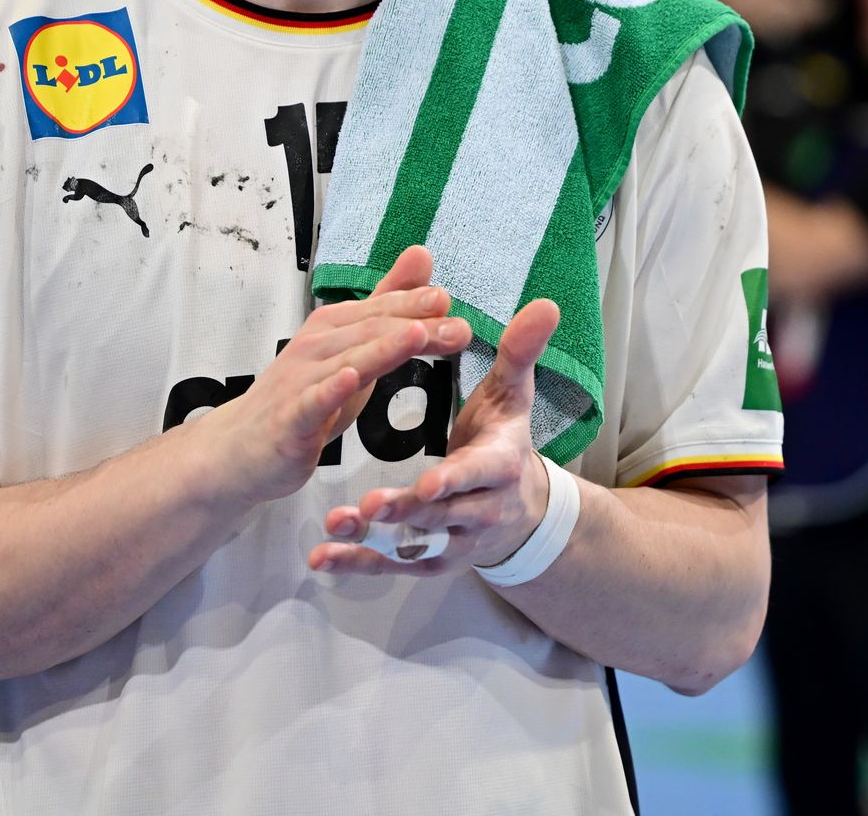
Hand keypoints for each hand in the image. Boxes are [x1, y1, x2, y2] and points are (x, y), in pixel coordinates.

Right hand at [204, 245, 471, 507]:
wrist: (240, 447)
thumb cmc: (304, 394)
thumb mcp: (353, 347)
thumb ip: (388, 304)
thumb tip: (422, 255)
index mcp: (334, 327)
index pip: (381, 311)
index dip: (415, 306)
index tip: (449, 302)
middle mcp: (316, 347)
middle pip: (372, 333)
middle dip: (416, 326)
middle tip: (457, 326)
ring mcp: (301, 382)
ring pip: (348, 361)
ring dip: (384, 348)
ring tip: (417, 335)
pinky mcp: (291, 419)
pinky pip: (313, 402)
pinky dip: (331, 390)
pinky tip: (350, 379)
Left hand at [309, 297, 561, 577]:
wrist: (523, 510)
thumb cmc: (505, 440)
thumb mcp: (514, 395)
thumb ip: (520, 352)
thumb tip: (545, 304)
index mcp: (499, 466)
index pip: (479, 474)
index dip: (455, 480)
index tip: (429, 483)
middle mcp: (479, 511)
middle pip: (443, 516)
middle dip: (408, 512)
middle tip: (371, 504)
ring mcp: (453, 542)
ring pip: (413, 544)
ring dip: (373, 539)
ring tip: (336, 523)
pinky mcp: (429, 561)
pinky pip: (390, 564)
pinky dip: (356, 563)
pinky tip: (322, 556)